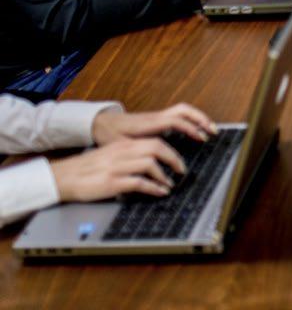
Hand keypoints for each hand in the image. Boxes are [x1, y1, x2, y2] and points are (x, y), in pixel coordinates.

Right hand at [51, 136, 187, 202]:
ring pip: (150, 163)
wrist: (65, 176)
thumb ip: (129, 156)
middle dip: (173, 159)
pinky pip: (139, 182)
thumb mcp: (110, 156)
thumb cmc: (88, 168)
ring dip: (164, 175)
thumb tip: (150, 164)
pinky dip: (153, 188)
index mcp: (123, 145)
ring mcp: (118, 167)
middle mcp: (122, 152)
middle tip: (181, 171)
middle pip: (156, 148)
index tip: (178, 161)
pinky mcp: (112, 182)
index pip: (154, 141)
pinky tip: (159, 193)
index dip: (171, 151)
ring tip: (170, 184)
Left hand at [92, 102, 216, 146]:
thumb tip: (150, 166)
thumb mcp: (120, 146)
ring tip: (209, 131)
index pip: (176, 121)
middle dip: (201, 118)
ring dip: (198, 118)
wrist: (101, 124)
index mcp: (150, 123)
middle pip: (184, 110)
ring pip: (183, 111)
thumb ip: (135, 152)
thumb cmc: (109, 135)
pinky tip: (194, 132)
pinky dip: (190, 121)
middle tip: (213, 131)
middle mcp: (156, 117)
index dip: (190, 128)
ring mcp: (158, 117)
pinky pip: (178, 116)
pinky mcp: (157, 120)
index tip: (201, 138)